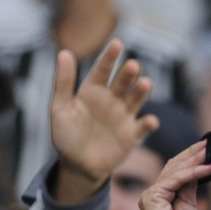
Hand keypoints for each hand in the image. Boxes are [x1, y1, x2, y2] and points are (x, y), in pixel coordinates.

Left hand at [51, 39, 158, 201]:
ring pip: (135, 100)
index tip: (117, 43)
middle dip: (128, 74)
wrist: (77, 166)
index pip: (103, 69)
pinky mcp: (131, 136)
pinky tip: (151, 121)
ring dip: (141, 92)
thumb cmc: (67, 136)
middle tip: (132, 65)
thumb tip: (64, 52)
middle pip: (123, 82)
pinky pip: (142, 128)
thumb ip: (63, 83)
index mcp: (93, 90)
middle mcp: (112, 99)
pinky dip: (148, 124)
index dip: (110, 57)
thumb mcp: (60, 108)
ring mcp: (123, 116)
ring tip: (145, 83)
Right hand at [138, 140, 210, 209]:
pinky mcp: (152, 196)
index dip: (191, 159)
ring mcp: (151, 194)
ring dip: (195, 160)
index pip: (176, 171)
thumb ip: (190, 188)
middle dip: (193, 154)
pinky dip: (193, 172)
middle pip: (173, 166)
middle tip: (210, 143)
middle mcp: (154, 193)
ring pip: (175, 170)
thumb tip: (198, 170)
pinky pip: (176, 179)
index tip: (207, 149)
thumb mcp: (190, 206)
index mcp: (161, 196)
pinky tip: (208, 168)